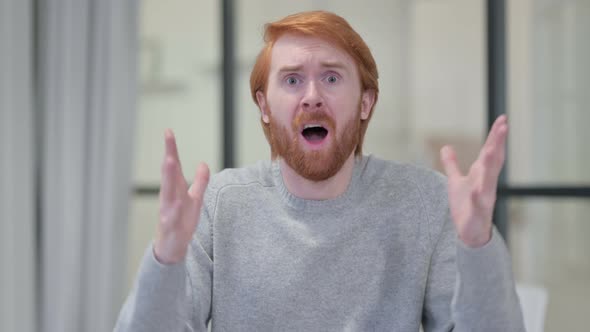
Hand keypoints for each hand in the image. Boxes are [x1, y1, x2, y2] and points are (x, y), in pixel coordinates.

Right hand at [154, 129, 209, 263]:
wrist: (172, 248)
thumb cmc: (182, 222)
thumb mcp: (195, 199)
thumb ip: (200, 182)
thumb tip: (203, 163)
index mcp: (174, 189)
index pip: (174, 166)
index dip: (172, 149)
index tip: (168, 131)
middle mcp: (169, 196)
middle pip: (169, 173)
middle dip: (169, 155)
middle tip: (168, 137)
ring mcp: (168, 210)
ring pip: (167, 191)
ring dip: (168, 176)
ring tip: (169, 160)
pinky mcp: (169, 225)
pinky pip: (171, 215)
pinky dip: (174, 208)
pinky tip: (177, 200)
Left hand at [440, 115, 507, 247]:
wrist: (469, 234)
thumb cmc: (465, 207)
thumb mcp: (455, 181)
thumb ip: (452, 165)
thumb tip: (446, 147)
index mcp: (482, 174)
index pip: (490, 151)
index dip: (495, 136)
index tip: (502, 119)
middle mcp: (486, 183)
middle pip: (494, 160)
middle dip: (498, 143)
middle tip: (503, 126)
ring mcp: (484, 197)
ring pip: (489, 179)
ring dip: (491, 164)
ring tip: (492, 149)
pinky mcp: (478, 212)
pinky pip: (477, 203)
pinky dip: (476, 195)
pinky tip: (475, 189)